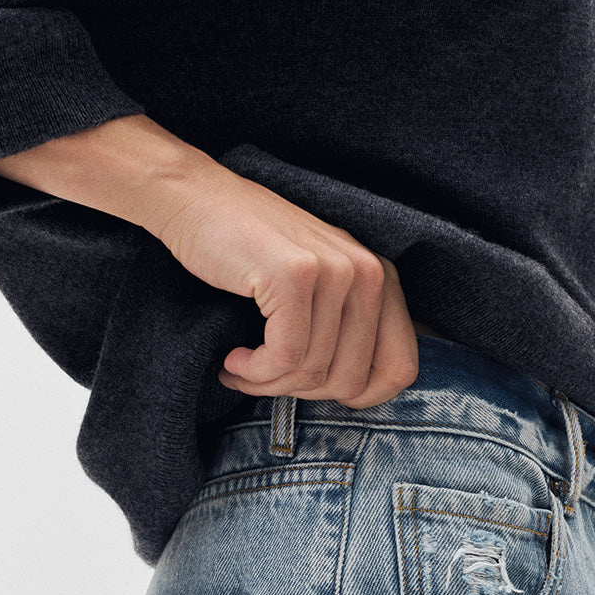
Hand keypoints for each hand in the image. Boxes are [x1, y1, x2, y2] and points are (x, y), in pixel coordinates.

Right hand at [149, 170, 419, 408]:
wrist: (194, 198)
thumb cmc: (252, 254)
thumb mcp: (318, 288)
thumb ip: (348, 329)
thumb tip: (360, 394)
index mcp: (382, 279)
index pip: (400, 369)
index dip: (359, 396)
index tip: (314, 387)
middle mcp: (368, 272)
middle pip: (351, 381)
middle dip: (301, 392)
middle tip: (265, 377)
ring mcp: (334, 270)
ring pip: (313, 372)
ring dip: (267, 383)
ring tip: (242, 368)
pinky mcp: (294, 275)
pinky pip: (285, 357)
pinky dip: (253, 371)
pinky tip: (233, 360)